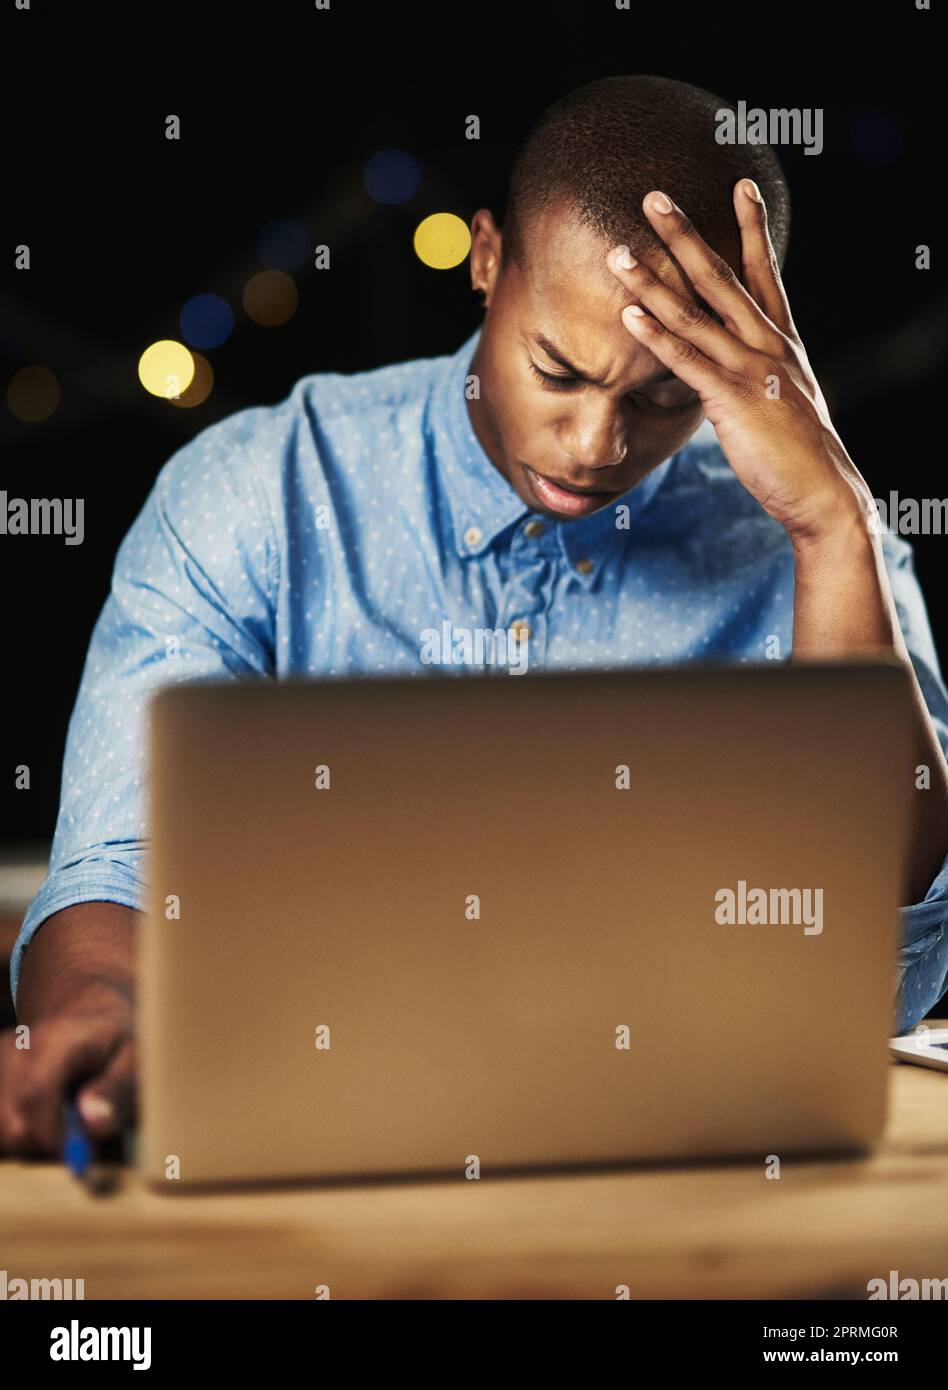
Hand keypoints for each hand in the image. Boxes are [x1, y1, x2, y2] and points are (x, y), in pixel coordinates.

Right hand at [0, 988, 135, 1155]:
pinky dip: (19, 1130)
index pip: (35, 1094)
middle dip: (44, 1142)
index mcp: (58, 1039)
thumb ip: (118, 1091)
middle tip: (76, 1133)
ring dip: (30, 1138)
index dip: (53, 1134)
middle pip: (10, 1123)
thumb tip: (92, 1124)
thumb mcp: (136, 1061)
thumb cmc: (117, 1045)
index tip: (80, 1151)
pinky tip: (41, 1116)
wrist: (89, 1020)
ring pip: (1, 1131)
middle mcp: (17, 1048)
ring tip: (60, 1118)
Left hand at [606, 181, 874, 542]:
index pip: (764, 272)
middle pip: (720, 277)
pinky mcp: (733, 400)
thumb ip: (758, 374)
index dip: (752, 227)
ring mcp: (750, 369)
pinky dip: (656, 337)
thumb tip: (729, 369)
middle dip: (684, 235)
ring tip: (618, 253)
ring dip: (652, 281)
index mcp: (782, 341)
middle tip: (653, 197)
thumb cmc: (798, 452)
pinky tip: (628, 316)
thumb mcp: (783, 399)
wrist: (823, 490)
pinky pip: (686, 362)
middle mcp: (767, 344)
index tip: (740, 183)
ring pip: (695, 314)